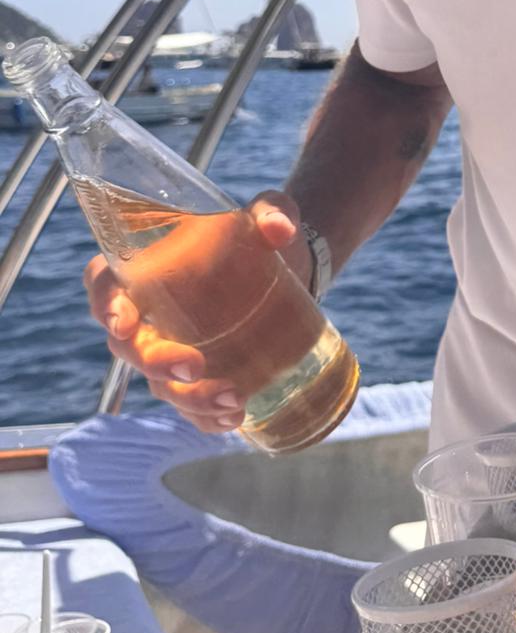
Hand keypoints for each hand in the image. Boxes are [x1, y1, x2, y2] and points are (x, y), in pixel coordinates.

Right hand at [83, 190, 303, 433]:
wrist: (293, 268)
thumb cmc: (261, 235)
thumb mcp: (269, 214)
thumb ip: (272, 213)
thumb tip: (279, 228)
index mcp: (147, 265)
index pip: (104, 283)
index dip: (104, 304)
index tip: (122, 322)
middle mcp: (150, 314)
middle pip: (129, 347)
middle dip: (155, 362)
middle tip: (194, 365)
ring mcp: (173, 349)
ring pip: (161, 385)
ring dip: (190, 398)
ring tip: (233, 400)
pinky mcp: (200, 376)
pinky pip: (191, 407)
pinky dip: (206, 419)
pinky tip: (233, 419)